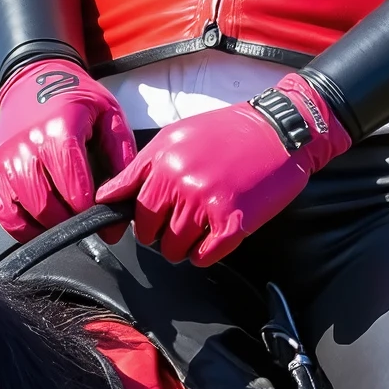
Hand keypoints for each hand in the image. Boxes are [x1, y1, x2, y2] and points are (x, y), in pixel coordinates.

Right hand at [0, 61, 133, 239]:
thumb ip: (121, 153)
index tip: (105, 218)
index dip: (92, 212)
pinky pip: (3, 213)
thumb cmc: (74, 96)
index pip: (75, 189)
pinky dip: (22, 227)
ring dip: (49, 225)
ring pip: (26, 213)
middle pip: (49, 207)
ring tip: (66, 220)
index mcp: (59, 131)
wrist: (34, 78)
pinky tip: (40, 223)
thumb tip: (124, 195)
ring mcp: (5, 160)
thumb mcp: (109, 114)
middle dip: (72, 222)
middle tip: (86, 221)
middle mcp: (27, 147)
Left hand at [95, 79, 346, 265]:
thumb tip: (109, 198)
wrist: (280, 130)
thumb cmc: (227, 133)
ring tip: (198, 230)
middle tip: (177, 223)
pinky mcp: (233, 222)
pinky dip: (204, 255)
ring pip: (174, 249)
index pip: (128, 205)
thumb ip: (141, 167)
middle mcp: (180, 182)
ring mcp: (207, 203)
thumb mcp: (175, 137)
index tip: (130, 230)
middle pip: (148, 233)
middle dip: (158, 234)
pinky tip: (214, 239)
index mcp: (163, 161)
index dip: (127, 221)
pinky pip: (204, 257)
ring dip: (183, 247)